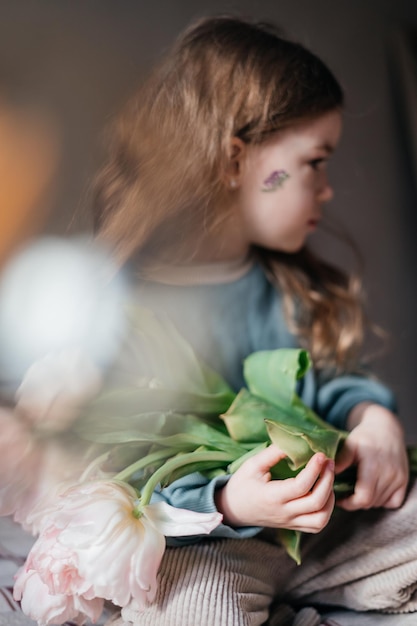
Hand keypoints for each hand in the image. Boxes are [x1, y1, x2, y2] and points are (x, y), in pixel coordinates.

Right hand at [214, 444, 334, 532]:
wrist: (233, 510)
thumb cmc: (242, 484)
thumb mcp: (252, 465)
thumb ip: (273, 453)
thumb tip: (294, 441)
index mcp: (272, 497)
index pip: (301, 486)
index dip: (314, 469)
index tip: (320, 454)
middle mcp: (284, 513)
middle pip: (316, 502)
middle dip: (328, 480)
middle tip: (329, 462)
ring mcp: (290, 522)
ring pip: (321, 519)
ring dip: (330, 498)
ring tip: (327, 479)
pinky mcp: (294, 526)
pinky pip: (317, 525)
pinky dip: (327, 510)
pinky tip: (324, 494)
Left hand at [335, 403, 408, 510]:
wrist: (386, 428)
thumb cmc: (365, 436)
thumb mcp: (350, 444)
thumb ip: (341, 460)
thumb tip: (327, 474)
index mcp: (373, 466)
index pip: (363, 497)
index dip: (349, 503)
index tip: (339, 499)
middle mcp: (388, 474)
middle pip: (370, 502)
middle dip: (355, 502)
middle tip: (346, 494)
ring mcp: (398, 478)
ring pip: (380, 503)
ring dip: (368, 501)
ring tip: (358, 490)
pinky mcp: (404, 480)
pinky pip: (394, 502)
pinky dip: (383, 501)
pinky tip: (374, 491)